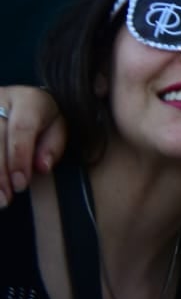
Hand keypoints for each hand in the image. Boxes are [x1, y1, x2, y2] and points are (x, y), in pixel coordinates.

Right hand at [0, 86, 66, 207]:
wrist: (21, 102)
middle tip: (5, 198)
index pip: (21, 128)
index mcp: (28, 100)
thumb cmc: (41, 119)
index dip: (19, 159)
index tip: (21, 185)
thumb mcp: (56, 129)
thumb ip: (52, 146)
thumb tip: (41, 167)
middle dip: (0, 172)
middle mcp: (0, 101)